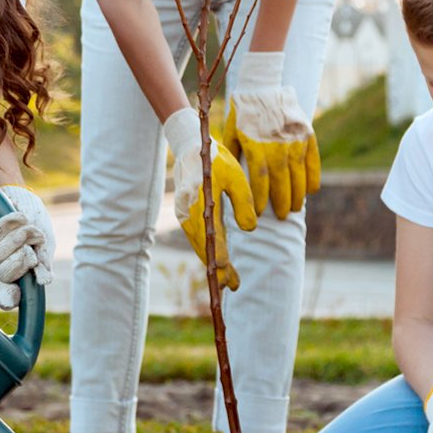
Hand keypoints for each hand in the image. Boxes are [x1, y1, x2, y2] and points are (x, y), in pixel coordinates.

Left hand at [0, 185, 54, 309]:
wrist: (23, 196)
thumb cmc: (37, 221)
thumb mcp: (46, 241)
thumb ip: (44, 260)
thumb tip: (46, 282)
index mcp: (22, 272)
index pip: (12, 295)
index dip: (9, 299)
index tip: (8, 298)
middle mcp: (5, 264)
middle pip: (4, 274)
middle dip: (20, 259)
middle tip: (30, 247)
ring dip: (18, 237)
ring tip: (28, 226)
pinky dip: (9, 224)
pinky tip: (18, 216)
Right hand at [164, 107, 256, 290]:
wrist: (189, 145)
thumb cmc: (216, 159)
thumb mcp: (235, 176)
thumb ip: (243, 202)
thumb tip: (250, 230)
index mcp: (199, 205)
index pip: (212, 239)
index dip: (221, 260)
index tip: (230, 277)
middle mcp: (187, 214)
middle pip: (203, 248)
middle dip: (218, 270)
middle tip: (233, 287)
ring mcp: (183, 215)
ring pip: (199, 245)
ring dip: (213, 263)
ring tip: (228, 281)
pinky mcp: (184, 213)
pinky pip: (195, 238)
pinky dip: (207, 251)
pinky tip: (218, 260)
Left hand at [222, 51, 319, 218]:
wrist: (263, 85)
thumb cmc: (243, 114)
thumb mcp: (232, 133)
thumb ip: (233, 156)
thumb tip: (230, 179)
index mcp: (256, 144)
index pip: (260, 177)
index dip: (261, 197)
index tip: (260, 213)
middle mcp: (276, 143)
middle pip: (281, 179)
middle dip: (282, 201)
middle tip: (284, 217)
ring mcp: (293, 138)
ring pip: (298, 172)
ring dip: (298, 193)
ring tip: (297, 208)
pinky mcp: (306, 132)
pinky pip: (312, 158)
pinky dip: (313, 175)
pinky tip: (312, 190)